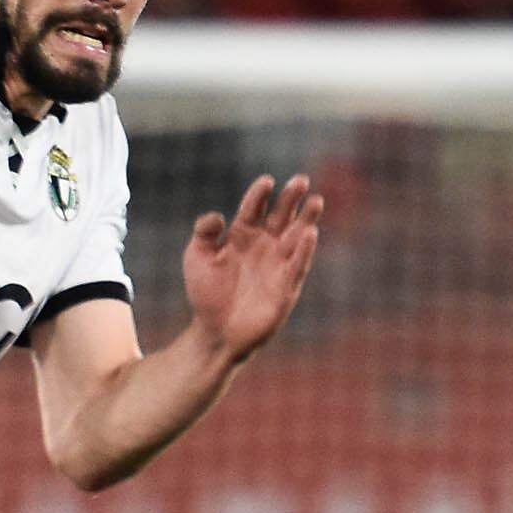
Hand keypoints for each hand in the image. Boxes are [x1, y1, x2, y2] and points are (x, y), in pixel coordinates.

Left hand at [182, 173, 323, 364]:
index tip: (266, 182)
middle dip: (291, 198)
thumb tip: (218, 217)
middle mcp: (264, 245)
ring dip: (307, 219)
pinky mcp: (286, 286)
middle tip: (301, 180)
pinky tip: (310, 234)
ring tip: (316, 201)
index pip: (254, 208)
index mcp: (242, 235)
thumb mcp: (196, 258)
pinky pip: (298, 265)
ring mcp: (277, 264)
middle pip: (281, 216)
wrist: (215, 332)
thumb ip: (203, 233)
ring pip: (296, 236)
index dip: (260, 194)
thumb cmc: (206, 294)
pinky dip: (305, 250)